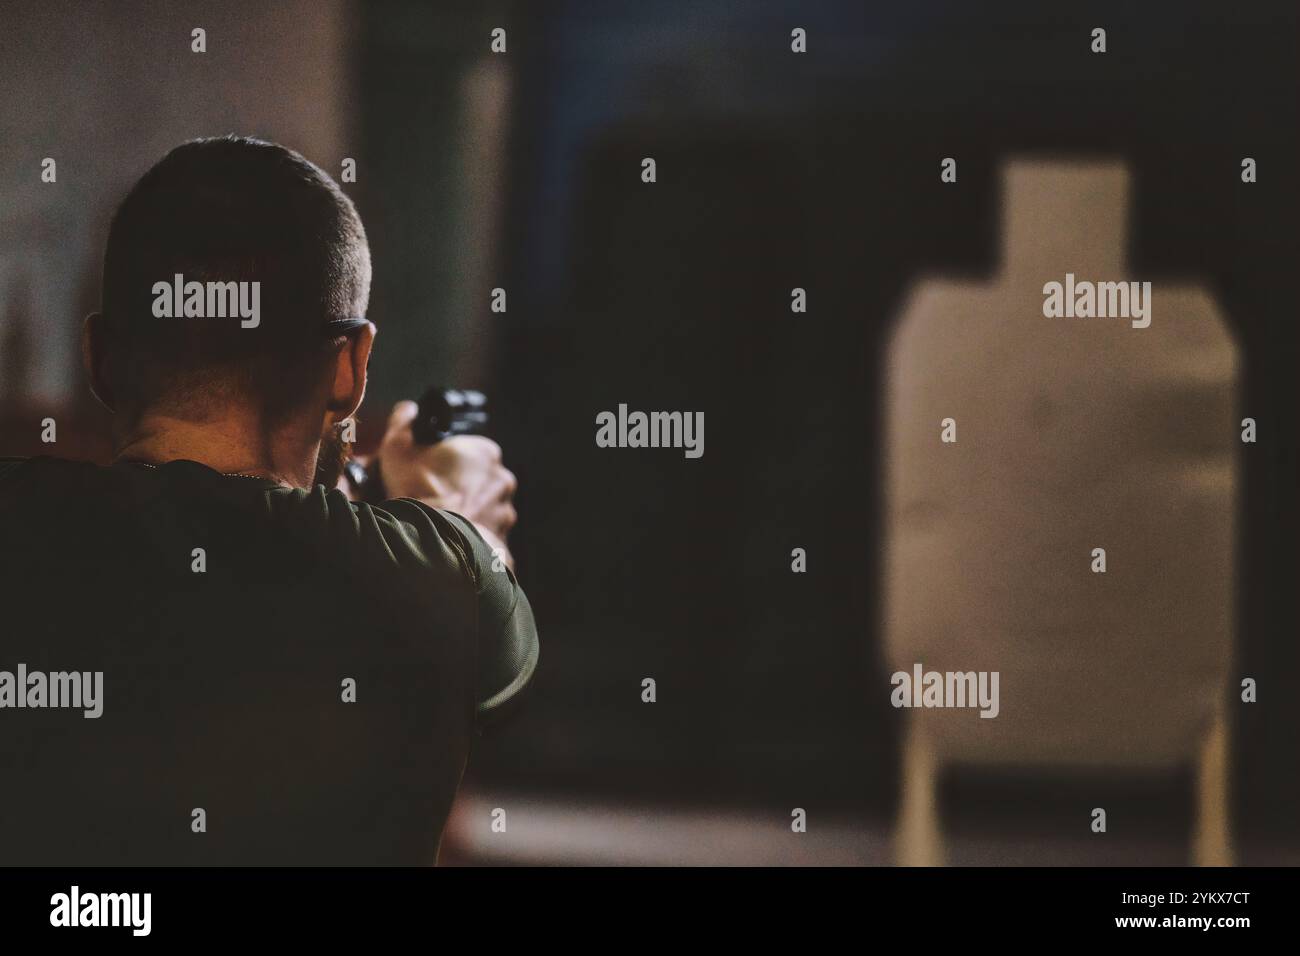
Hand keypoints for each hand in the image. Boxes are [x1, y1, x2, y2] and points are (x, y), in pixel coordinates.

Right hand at [376, 400, 517, 563]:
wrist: (432, 539)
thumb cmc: (417, 490)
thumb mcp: (399, 447)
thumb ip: (403, 422)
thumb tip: (408, 410)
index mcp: (486, 452)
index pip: (471, 451)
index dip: (450, 461)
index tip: (434, 472)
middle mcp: (502, 479)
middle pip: (480, 480)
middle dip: (462, 487)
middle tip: (436, 497)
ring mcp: (505, 511)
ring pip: (486, 508)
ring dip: (470, 513)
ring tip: (444, 521)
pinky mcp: (502, 539)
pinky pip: (487, 534)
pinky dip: (473, 536)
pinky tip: (454, 537)